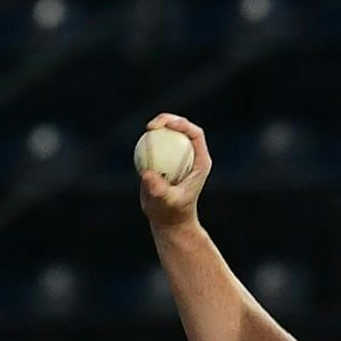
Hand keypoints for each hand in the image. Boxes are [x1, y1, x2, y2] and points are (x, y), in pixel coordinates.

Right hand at [139, 113, 212, 229]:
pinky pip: (156, 145)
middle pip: (182, 128)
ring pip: (168, 134)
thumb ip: (159, 190)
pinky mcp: (166, 160)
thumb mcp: (166, 203)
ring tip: (147, 130)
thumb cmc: (171, 213)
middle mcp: (191, 156)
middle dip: (168, 119)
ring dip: (157, 127)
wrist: (169, 220)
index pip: (195, 135)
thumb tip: (147, 174)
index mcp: (200, 162)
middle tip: (152, 126)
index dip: (182, 124)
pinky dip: (147, 142)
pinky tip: (139, 143)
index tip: (166, 126)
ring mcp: (179, 156)